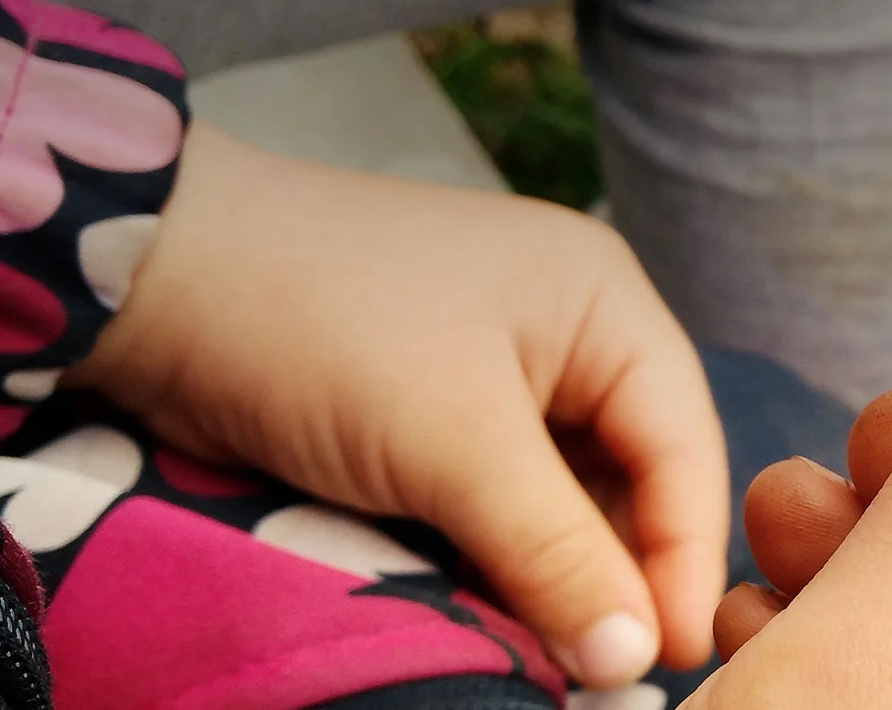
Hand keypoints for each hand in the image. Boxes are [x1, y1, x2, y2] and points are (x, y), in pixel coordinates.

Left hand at [66, 123, 727, 688]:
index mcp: (607, 301)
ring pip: (569, 493)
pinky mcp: (440, 407)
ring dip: (561, 570)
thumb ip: (556, 553)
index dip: (687, 557)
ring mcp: (505, 367)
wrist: (146, 278)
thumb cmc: (321, 329)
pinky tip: (500, 606)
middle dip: (625, 571)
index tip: (675, 657)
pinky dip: (505, 553)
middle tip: (613, 669)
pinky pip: (506, 494)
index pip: (684, 445)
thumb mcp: (452, 445)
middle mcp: (573, 329)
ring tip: (557, 648)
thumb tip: (636, 660)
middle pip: (636, 472)